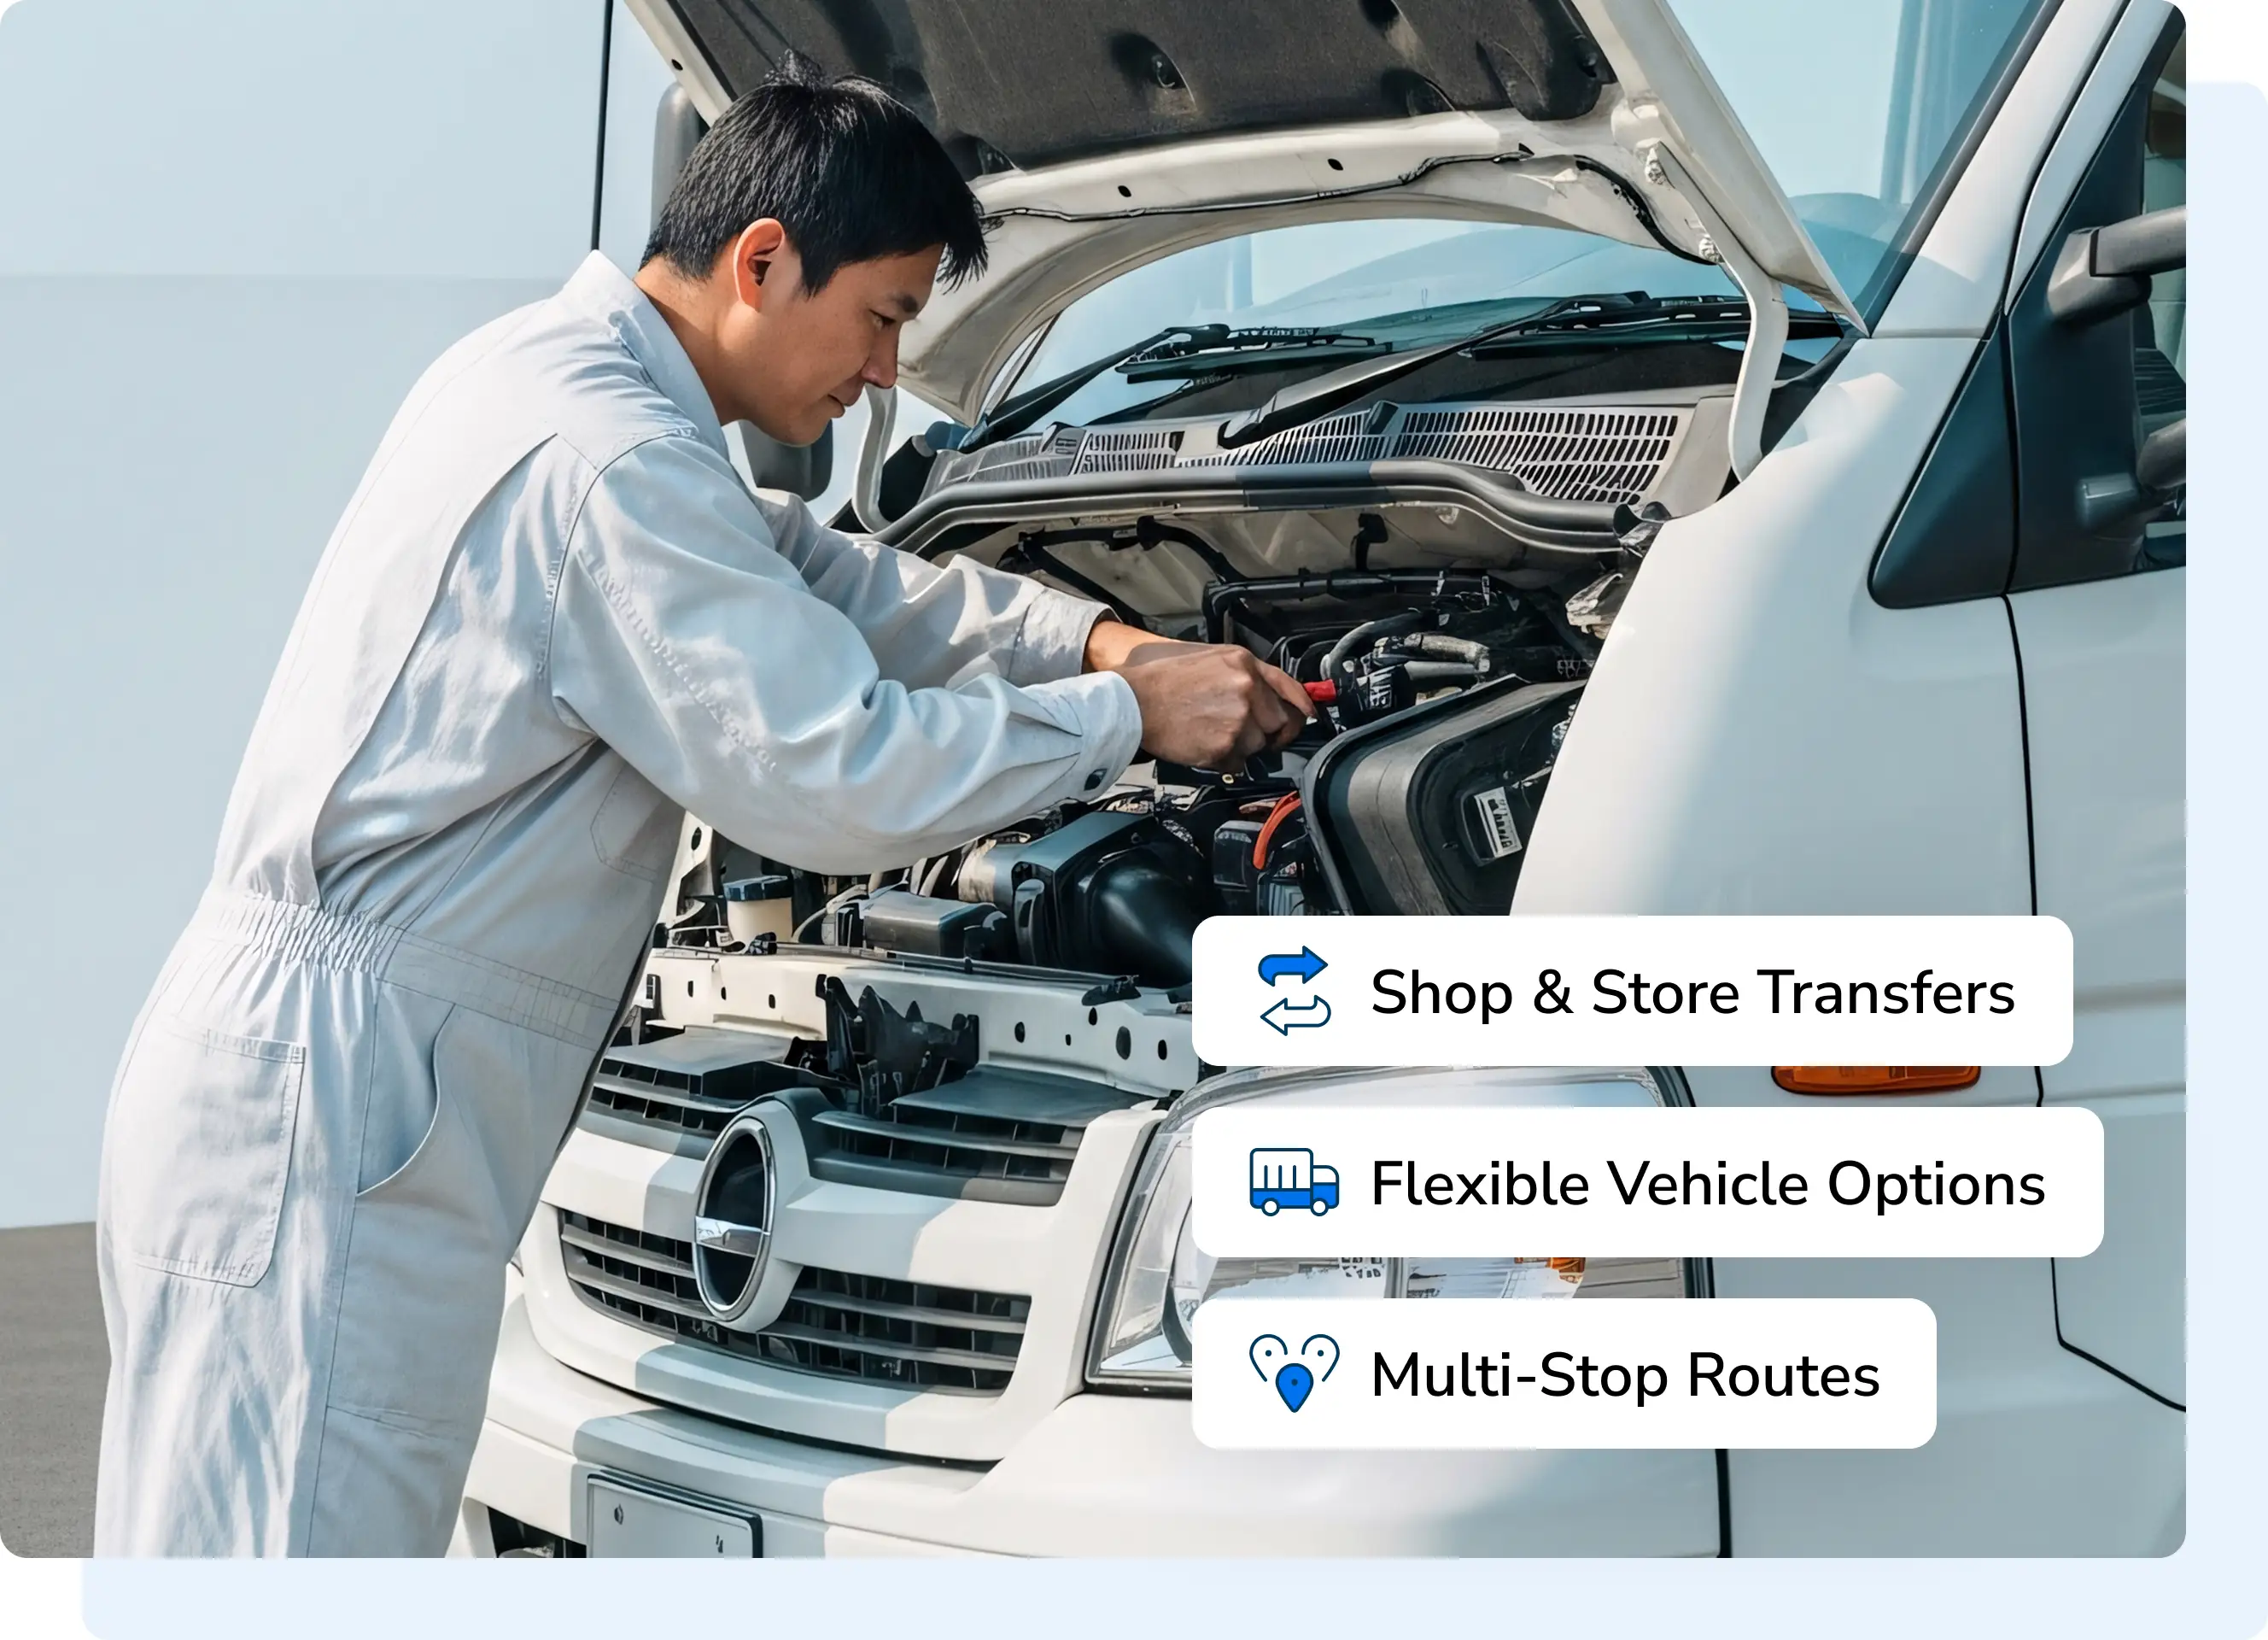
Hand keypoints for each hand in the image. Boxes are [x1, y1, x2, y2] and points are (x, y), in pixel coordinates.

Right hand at [1103, 638, 1313, 770]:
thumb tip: (1271, 697)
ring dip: (1242, 747)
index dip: (1303, 706)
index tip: (1310, 717)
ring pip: (1259, 746)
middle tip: (1240, 732)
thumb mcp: (1209, 659)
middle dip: (1266, 732)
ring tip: (1211, 734)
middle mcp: (1247, 689)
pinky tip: (1202, 745)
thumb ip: (1243, 674)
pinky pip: (1239, 763)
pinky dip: (1224, 760)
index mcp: (1244, 664)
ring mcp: (1238, 719)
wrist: (1133, 703)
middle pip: (1280, 722)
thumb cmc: (1163, 681)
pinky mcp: (1224, 746)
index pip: (1289, 687)